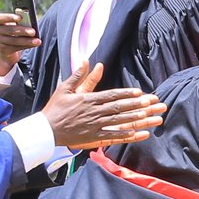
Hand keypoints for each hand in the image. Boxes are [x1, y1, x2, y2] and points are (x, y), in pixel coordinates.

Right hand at [0, 11, 40, 76]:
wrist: (6, 47)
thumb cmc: (13, 31)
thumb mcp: (14, 25)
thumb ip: (20, 22)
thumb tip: (31, 22)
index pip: (1, 18)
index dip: (10, 17)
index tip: (20, 17)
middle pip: (9, 30)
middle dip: (22, 31)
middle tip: (33, 32)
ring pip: (13, 41)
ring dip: (27, 41)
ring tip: (37, 41)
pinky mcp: (2, 50)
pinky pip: (15, 48)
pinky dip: (26, 46)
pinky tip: (34, 45)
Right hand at [40, 62, 165, 148]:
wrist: (45, 129)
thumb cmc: (55, 108)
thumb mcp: (65, 88)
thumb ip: (79, 75)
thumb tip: (88, 60)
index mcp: (87, 99)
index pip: (111, 95)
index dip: (126, 94)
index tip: (140, 92)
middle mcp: (93, 112)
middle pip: (119, 108)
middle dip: (137, 105)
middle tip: (153, 103)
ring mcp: (93, 125)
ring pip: (118, 121)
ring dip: (135, 119)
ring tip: (150, 116)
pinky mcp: (92, 137)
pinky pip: (111, 136)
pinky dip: (124, 135)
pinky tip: (137, 133)